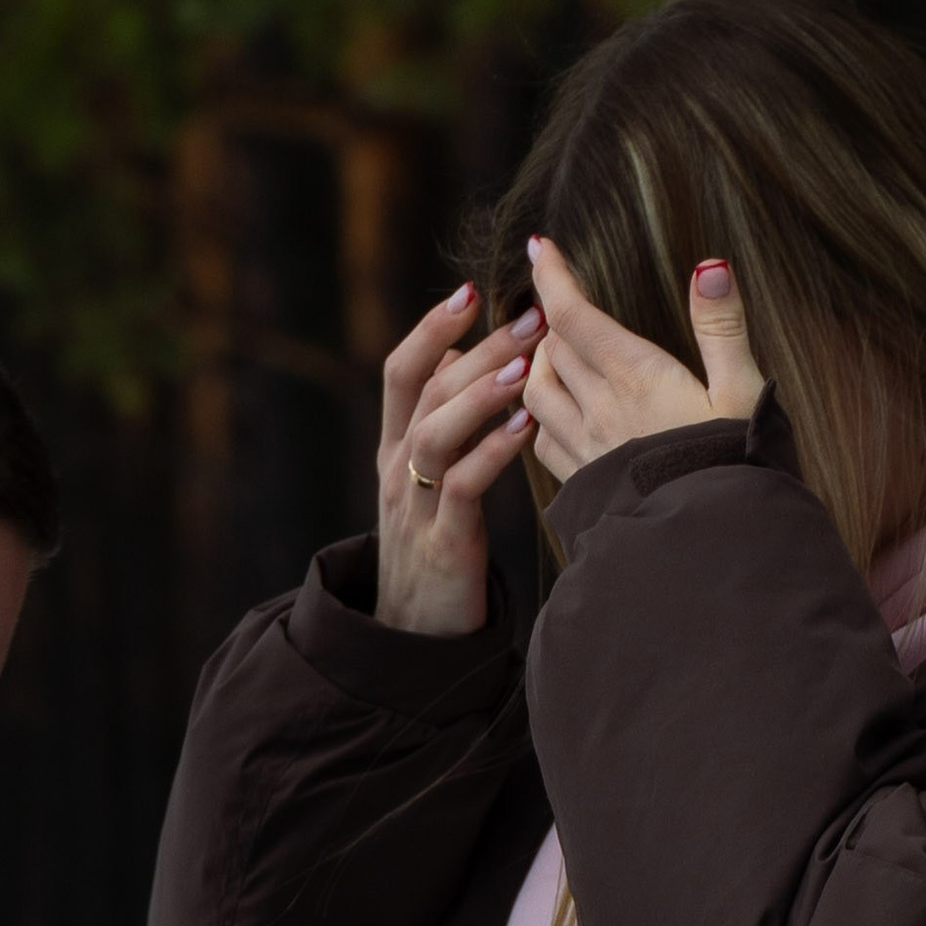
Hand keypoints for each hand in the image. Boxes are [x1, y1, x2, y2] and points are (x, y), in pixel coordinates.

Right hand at [374, 282, 542, 636]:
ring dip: (481, 394)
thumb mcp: (426, 478)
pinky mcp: (443, 542)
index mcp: (395, 447)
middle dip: (479, 349)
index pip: (401, 371)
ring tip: (525, 365)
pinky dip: (492, 453)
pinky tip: (525, 429)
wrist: (413, 636)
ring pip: (436, 432)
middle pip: (428, 391)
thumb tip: (455, 351)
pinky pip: (462, 488)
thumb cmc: (434, 546)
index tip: (472, 289)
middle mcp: (397, 468)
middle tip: (530, 316)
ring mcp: (415, 504)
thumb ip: (438, 418)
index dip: (431, 327)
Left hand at [523, 239, 763, 484]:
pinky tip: (558, 413)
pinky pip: (542, 439)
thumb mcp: (744, 391)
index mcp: (634, 376)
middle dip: (549, 319)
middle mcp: (598, 408)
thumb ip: (723, 327)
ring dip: (537, 364)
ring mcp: (585, 448)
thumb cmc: (736, 466)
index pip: (574, 315)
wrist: (711, 550)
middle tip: (561, 302)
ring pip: (536, 392)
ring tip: (555, 352)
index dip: (553, 277)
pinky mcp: (583, 482)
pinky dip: (540, 414)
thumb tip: (710, 267)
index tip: (541, 248)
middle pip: (549, 348)